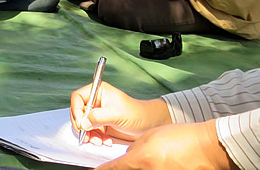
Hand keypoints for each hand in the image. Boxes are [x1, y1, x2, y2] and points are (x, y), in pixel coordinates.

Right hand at [70, 81, 170, 145]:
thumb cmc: (136, 113)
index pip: (77, 97)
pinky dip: (95, 138)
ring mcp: (97, 113)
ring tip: (97, 141)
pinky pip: (90, 132)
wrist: (148, 125)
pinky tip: (105, 141)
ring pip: (83, 124)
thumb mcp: (116, 114)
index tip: (80, 122)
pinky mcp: (100, 124)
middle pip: (78, 112)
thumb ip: (98, 117)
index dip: (76, 110)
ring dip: (88, 134)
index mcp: (98, 91)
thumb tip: (83, 123)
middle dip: (81, 125)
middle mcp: (95, 101)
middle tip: (86, 135)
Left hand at [97, 121, 234, 169]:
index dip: (103, 169)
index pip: (113, 168)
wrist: (208, 147)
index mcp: (141, 160)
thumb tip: (127, 156)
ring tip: (154, 156)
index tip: (95, 169)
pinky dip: (152, 166)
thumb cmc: (181, 137)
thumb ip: (135, 148)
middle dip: (123, 167)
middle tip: (127, 161)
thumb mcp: (150, 136)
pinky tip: (160, 161)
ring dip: (139, 166)